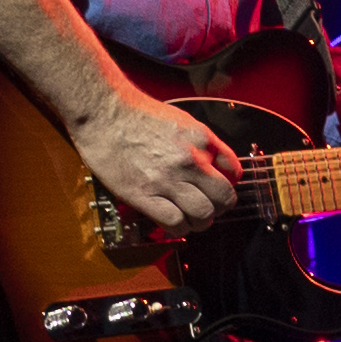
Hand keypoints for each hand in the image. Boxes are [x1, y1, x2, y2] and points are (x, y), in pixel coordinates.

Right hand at [69, 88, 240, 232]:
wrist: (105, 113)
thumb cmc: (139, 115)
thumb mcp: (183, 121)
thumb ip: (203, 144)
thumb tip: (216, 166)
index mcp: (202, 140)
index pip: (235, 172)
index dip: (229, 185)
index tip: (218, 190)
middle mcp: (190, 161)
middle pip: (223, 198)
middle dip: (219, 208)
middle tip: (209, 209)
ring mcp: (168, 179)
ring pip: (202, 214)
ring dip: (200, 222)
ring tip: (192, 219)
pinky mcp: (143, 194)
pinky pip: (174, 222)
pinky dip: (179, 228)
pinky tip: (174, 223)